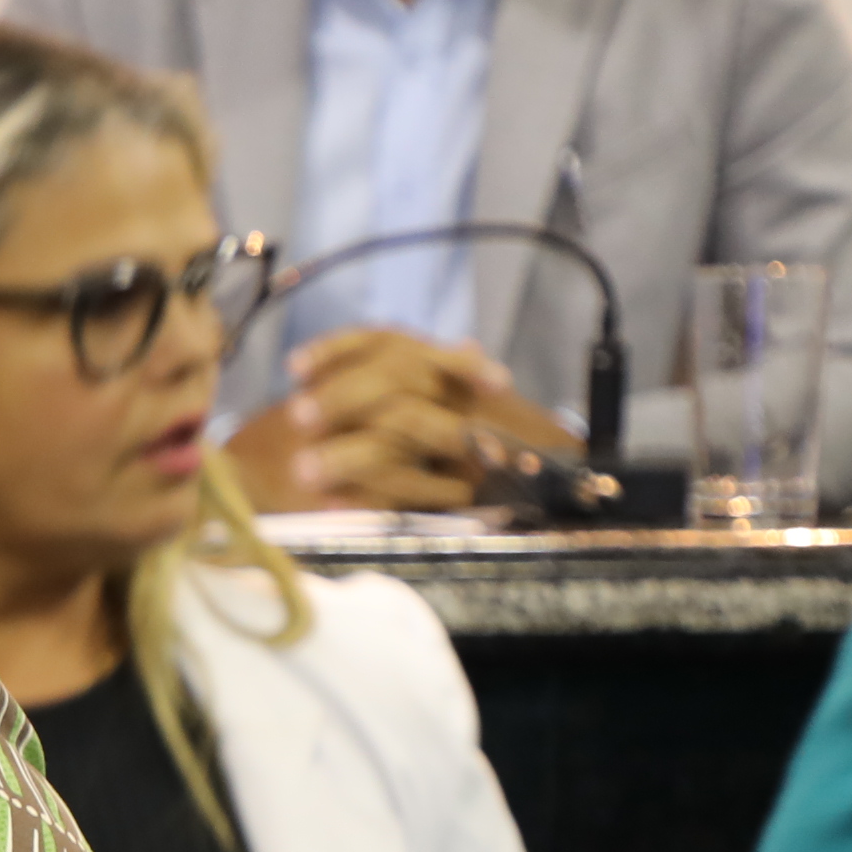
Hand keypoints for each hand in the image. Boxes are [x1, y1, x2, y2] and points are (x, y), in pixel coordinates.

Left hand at [231, 329, 574, 511]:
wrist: (557, 481)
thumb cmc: (481, 441)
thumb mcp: (441, 403)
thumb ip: (402, 386)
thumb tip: (328, 370)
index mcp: (445, 373)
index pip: (390, 343)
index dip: (340, 349)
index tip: (294, 366)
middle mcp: (461, 396)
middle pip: (400, 375)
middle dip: (342, 395)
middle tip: (297, 417)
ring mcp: (472, 438)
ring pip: (404, 431)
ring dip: (348, 454)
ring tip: (302, 473)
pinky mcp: (473, 488)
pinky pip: (418, 490)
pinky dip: (372, 499)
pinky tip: (332, 508)